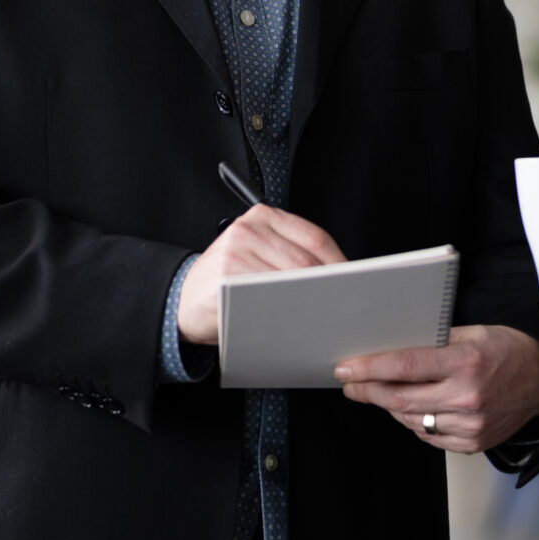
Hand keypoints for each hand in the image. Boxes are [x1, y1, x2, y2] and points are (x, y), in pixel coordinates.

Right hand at [176, 205, 346, 344]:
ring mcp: (235, 250)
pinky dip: (287, 311)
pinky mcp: (225, 275)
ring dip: (311, 301)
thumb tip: (339, 278)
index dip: (340, 263)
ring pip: (289, 279)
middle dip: (329, 287)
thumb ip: (291, 256)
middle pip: (304, 260)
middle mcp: (249, 228)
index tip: (356, 284)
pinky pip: (267, 296)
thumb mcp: (259, 256)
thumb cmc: (229, 281)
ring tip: (325, 316)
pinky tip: (296, 322)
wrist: (182, 300)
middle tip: (344, 306)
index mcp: (264, 217)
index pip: (315, 237)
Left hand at [335, 325, 538, 454]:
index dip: (369, 368)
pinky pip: (429, 436)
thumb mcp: (472, 332)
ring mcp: (472, 425)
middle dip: (368, 391)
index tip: (345, 369)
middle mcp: (469, 397)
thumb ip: (433, 342)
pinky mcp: (473, 443)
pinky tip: (412, 407)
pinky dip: (414, 421)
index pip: (405, 366)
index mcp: (466, 362)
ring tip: (381, 391)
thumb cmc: (506, 349)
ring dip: (390, 406)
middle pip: (401, 399)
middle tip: (350, 384)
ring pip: (411, 420)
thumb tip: (387, 349)